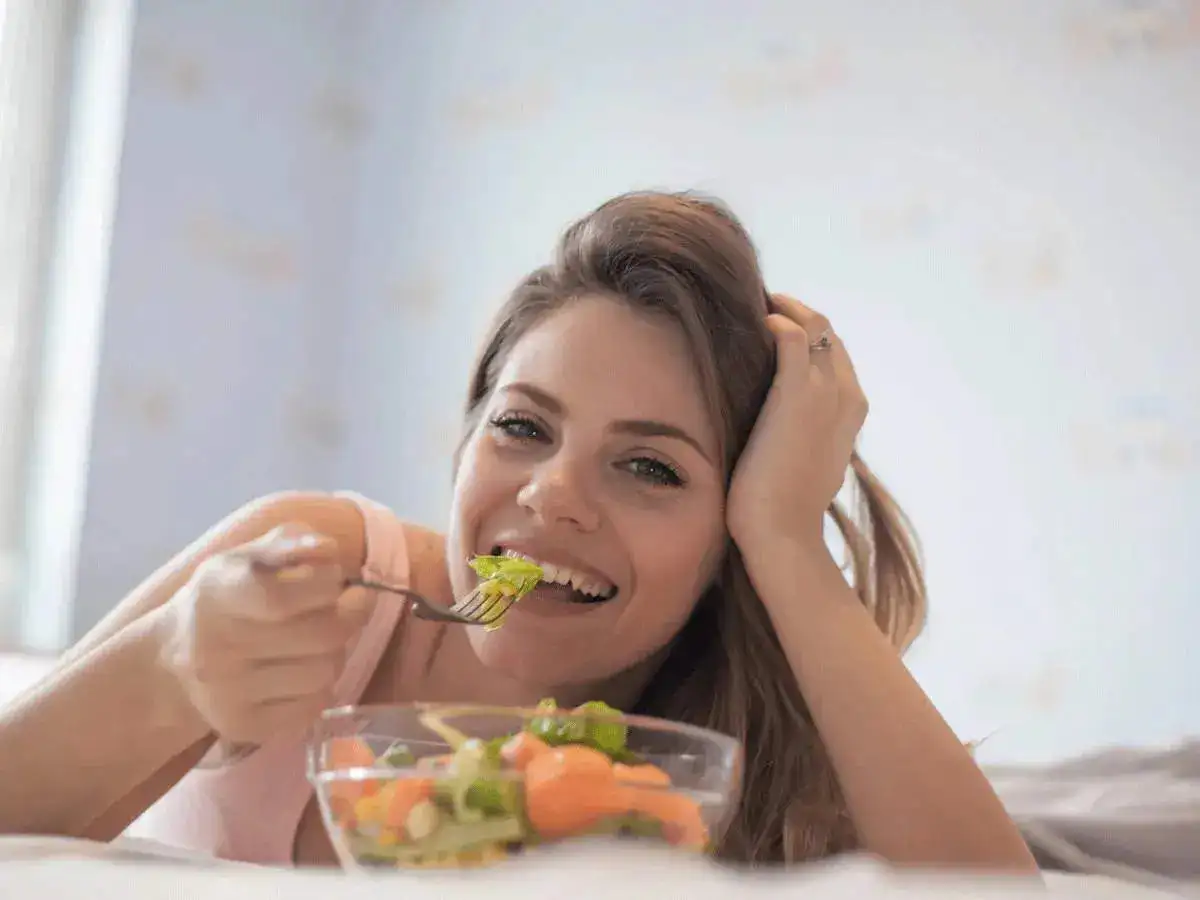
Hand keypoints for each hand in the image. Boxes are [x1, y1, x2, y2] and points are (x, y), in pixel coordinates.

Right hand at [159, 525, 371, 746]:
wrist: (174, 656)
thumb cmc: (227, 595)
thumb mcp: (248, 555)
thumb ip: (291, 541)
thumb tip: (327, 550)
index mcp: (215, 593)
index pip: (280, 597)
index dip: (324, 585)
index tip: (333, 578)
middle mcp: (214, 648)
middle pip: (321, 635)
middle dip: (344, 616)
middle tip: (335, 608)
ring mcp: (227, 694)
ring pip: (325, 672)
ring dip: (335, 651)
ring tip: (315, 640)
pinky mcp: (243, 727)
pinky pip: (315, 706)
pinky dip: (321, 685)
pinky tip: (301, 670)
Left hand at [727, 294, 867, 553]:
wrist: (782, 532)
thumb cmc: (785, 505)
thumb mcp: (806, 459)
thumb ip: (805, 430)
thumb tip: (780, 421)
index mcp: (853, 407)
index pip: (834, 349)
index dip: (804, 330)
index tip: (771, 323)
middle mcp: (846, 392)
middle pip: (826, 329)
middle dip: (794, 311)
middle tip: (756, 306)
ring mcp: (825, 391)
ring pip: (812, 324)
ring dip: (782, 308)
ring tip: (748, 306)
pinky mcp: (796, 393)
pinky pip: (790, 334)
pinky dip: (774, 320)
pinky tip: (751, 325)